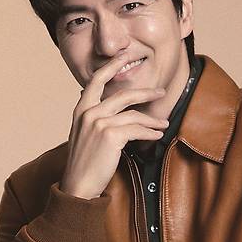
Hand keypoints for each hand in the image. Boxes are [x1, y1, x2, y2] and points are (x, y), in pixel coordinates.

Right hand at [60, 51, 168, 199]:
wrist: (78, 186)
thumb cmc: (83, 165)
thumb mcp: (84, 136)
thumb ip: (95, 120)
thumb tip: (117, 113)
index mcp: (80, 110)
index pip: (96, 80)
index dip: (112, 66)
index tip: (124, 55)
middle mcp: (88, 112)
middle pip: (123, 94)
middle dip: (145, 92)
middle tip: (160, 91)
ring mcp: (99, 123)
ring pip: (134, 114)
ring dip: (152, 119)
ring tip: (163, 122)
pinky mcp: (111, 135)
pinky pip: (137, 129)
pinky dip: (150, 132)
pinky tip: (157, 135)